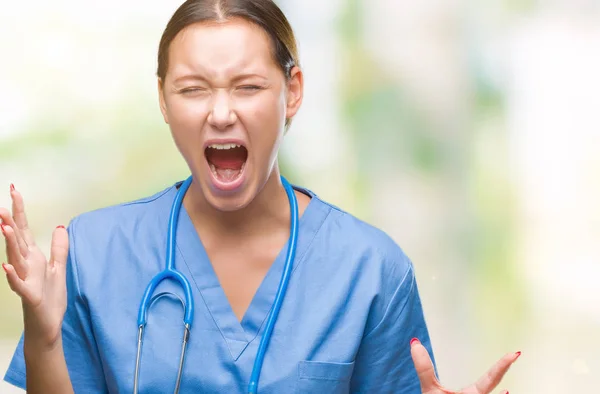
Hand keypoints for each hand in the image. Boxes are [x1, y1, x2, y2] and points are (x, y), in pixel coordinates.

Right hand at [1, 184, 68, 348]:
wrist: (47, 326)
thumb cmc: (49, 299)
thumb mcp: (58, 269)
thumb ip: (58, 248)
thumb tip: (59, 227)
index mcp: (33, 258)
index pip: (24, 230)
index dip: (20, 210)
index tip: (14, 189)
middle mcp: (26, 266)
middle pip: (17, 240)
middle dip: (10, 221)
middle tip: (1, 203)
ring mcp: (25, 280)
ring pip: (16, 258)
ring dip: (10, 242)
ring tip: (4, 225)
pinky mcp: (30, 296)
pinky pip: (19, 284)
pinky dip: (13, 275)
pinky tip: (7, 265)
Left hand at [410, 338, 519, 393]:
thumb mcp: (429, 388)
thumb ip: (424, 367)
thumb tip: (415, 343)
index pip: (491, 379)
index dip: (502, 366)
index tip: (515, 353)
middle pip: (493, 387)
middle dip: (502, 371)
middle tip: (514, 354)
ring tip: (503, 388)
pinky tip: (502, 392)